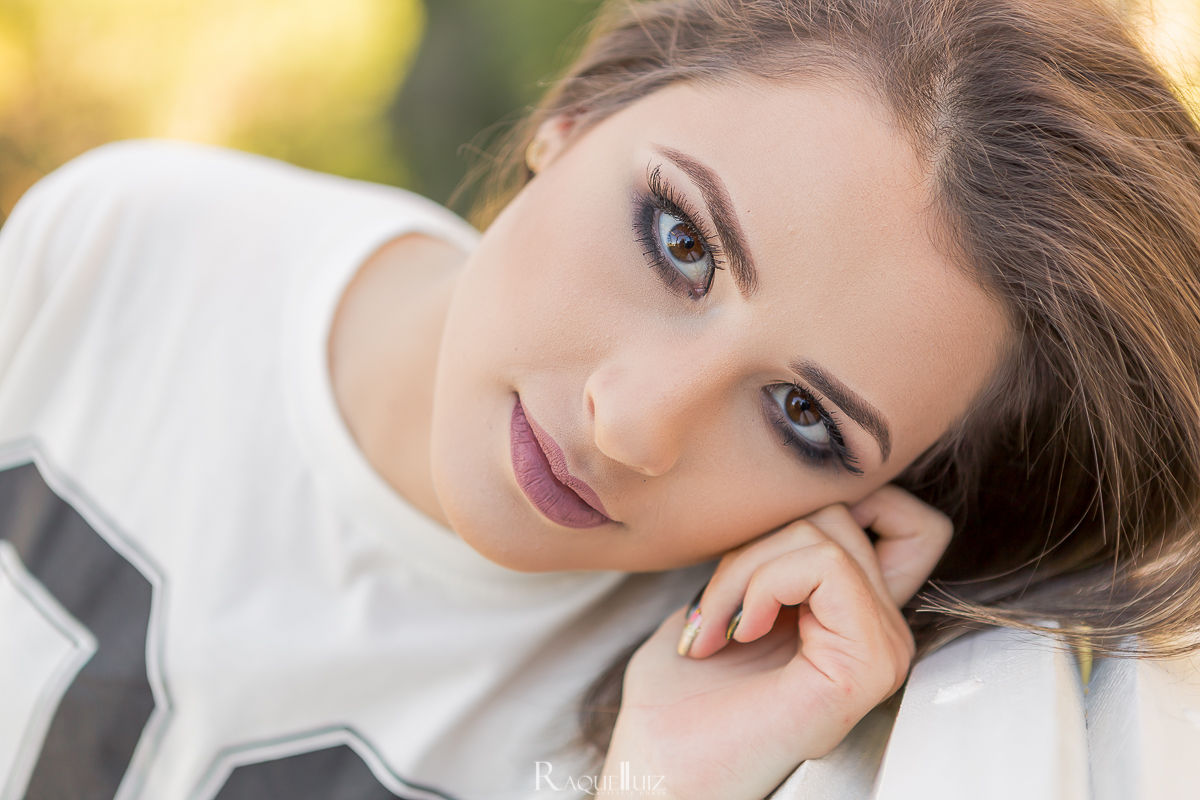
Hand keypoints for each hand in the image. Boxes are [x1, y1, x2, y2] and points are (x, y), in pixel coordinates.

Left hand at [596, 485, 951, 799]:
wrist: (659, 770)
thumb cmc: (678, 698)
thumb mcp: (725, 598)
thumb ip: (771, 550)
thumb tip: (788, 497)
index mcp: (853, 617)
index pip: (904, 518)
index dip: (843, 503)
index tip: (762, 549)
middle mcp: (882, 633)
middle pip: (845, 511)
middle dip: (758, 539)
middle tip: (716, 605)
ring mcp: (883, 650)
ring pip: (829, 532)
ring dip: (745, 567)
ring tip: (716, 626)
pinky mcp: (869, 665)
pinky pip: (827, 566)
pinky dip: (763, 582)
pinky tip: (739, 633)